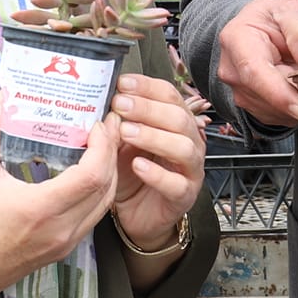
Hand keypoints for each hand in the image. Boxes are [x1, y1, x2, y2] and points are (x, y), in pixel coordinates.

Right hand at [0, 96, 119, 297]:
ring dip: (109, 174)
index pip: (92, 175)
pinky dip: (98, 193)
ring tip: (104, 147)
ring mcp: (65, 243)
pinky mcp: (63, 250)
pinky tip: (90, 175)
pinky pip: (93, 217)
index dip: (103, 146)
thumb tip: (4, 98)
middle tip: (108, 127)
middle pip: (106, 187)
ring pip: (104, 204)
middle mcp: (60, 229)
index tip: (97, 125)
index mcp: (42, 208)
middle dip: (112, 153)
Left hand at [109, 72, 205, 247]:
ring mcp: (190, 171)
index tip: (124, 83)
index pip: (170, 96)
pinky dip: (156, 173)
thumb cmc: (132, 173)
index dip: (148, 87)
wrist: (136, 213)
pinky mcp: (184, 196)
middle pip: (179, 118)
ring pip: (184, 148)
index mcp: (177, 124)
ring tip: (127, 133)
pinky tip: (138, 165)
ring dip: (154, 136)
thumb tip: (106, 98)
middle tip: (121, 105)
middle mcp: (189, 143)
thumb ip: (120, 122)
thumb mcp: (122, 142)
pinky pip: (176, 184)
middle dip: (149, 108)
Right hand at [216, 0, 297, 124]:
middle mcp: (232, 69)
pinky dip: (294, 107)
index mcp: (237, 39)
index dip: (279, 95)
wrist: (271, 25)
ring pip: (274, 111)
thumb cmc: (282, 16)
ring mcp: (239, 90)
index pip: (254, 73)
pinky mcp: (252, 106)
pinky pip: (278, 117)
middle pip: (266, 97)